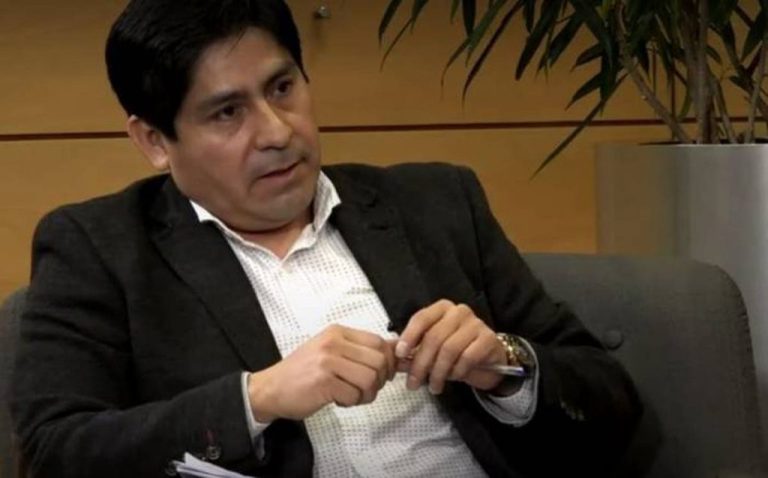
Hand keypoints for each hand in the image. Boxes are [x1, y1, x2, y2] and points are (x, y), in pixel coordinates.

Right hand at [247, 324, 395, 420]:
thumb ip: (361, 351)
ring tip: (352, 396)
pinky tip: (338, 400)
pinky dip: (351, 402)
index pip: (379, 342)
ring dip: (366, 394)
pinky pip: (354, 395)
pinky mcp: (324, 382)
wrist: (271, 388)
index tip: (381, 375)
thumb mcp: (332, 353)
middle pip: (379, 361)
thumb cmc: (303, 373)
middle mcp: (334, 343)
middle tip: (366, 388)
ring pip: (370, 378)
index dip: (387, 362)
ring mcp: (328, 361)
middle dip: (380, 380)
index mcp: (338, 332)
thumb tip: (399, 351)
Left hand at [396, 299, 505, 394]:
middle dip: (421, 364)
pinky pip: (467, 357)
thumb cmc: (457, 351)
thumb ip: (415, 351)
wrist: (488, 359)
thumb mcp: (434, 349)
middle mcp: (458, 312)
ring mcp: (475, 324)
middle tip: (413, 383)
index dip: (409, 337)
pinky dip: (456, 371)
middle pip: (434, 337)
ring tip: (433, 386)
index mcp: (441, 308)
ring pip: (449, 349)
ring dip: (438, 372)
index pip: (421, 318)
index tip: (400, 355)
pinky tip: (452, 378)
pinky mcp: (488, 339)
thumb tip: (395, 360)